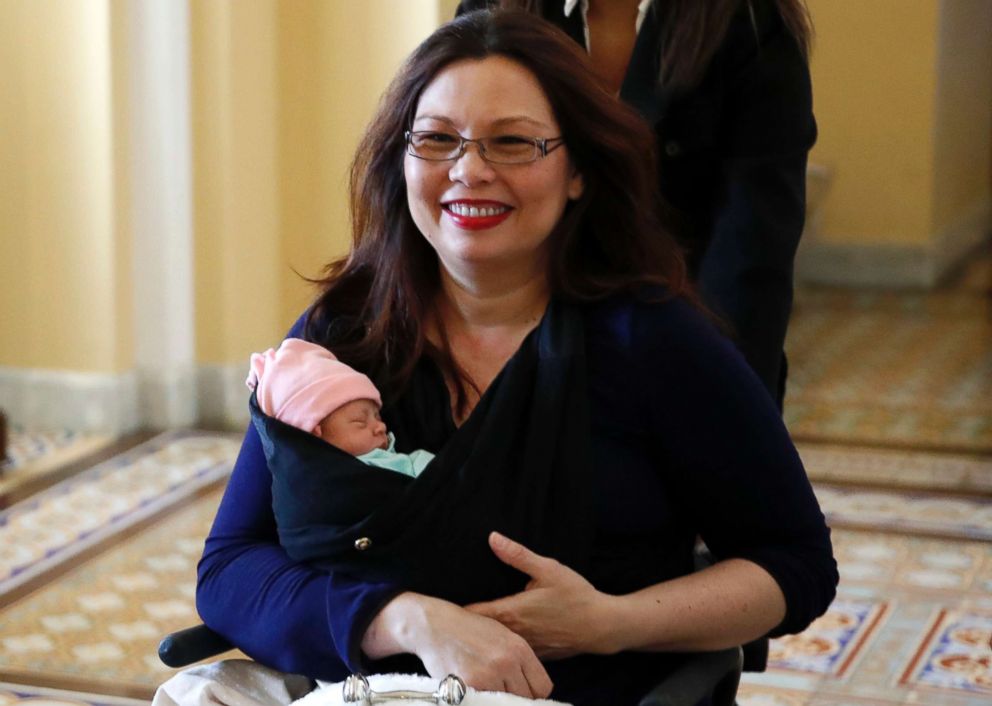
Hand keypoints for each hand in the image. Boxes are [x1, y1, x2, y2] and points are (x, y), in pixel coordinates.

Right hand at [362, 592, 552, 698]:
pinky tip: (470, 687)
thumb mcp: (501, 635)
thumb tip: (530, 686)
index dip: (532, 693)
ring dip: (495, 699)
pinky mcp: (469, 685)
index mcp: (519, 648)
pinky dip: (479, 699)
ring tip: (483, 685)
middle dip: (514, 698)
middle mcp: (507, 661)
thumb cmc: (467, 629)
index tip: (521, 693)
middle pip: (526, 699)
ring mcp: (488, 674)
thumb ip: (518, 659)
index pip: (542, 687)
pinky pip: (484, 703)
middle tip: (498, 690)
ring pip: (504, 702)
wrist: (434, 625)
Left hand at [465, 532, 614, 658]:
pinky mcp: (536, 655)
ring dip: (486, 635)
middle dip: (468, 622)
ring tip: (474, 624)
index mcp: (511, 612)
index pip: (473, 615)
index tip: (447, 603)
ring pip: (497, 643)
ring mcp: (525, 647)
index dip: (457, 610)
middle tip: (454, 611)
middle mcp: (514, 634)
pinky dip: (505, 643)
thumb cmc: (575, 596)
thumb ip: (518, 555)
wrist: (602, 626)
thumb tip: (493, 538)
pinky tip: (504, 635)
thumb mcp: (548, 569)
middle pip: (480, 631)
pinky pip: (513, 650)